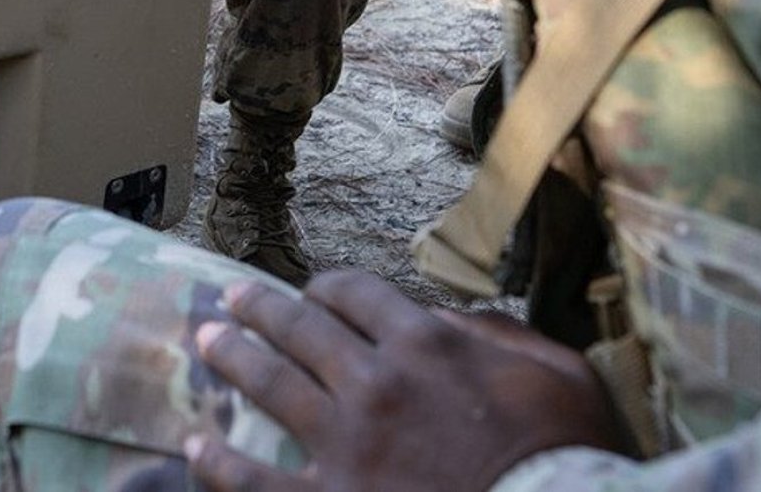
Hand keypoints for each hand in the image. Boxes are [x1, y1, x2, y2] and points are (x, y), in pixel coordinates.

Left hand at [187, 272, 626, 491]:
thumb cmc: (565, 455)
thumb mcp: (558, 374)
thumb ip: (502, 335)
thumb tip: (452, 320)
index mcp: (426, 344)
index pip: (357, 293)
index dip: (330, 287)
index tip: (315, 291)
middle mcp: (375, 382)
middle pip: (301, 328)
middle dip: (262, 309)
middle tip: (231, 299)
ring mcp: (346, 445)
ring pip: (270, 385)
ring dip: (233, 358)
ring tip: (206, 342)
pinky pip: (255, 480)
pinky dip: (218, 462)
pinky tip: (195, 446)